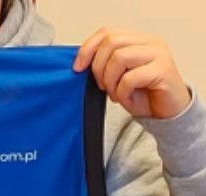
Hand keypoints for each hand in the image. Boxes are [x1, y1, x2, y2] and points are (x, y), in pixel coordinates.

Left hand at [73, 28, 190, 118]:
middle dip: (98, 68)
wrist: (167, 113)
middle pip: (111, 43)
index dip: (88, 48)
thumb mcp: (120, 78)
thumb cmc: (145, 96)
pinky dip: (122, 92)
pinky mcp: (162, 70)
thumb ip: (107, 66)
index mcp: (138, 40)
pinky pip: (130, 78)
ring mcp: (157, 54)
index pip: (107, 32)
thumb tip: (82, 65)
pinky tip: (126, 99)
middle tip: (103, 86)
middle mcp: (149, 43)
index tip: (78, 67)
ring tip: (115, 94)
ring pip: (119, 57)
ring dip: (110, 81)